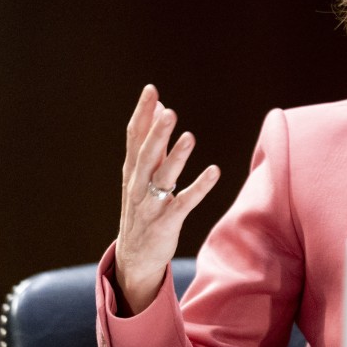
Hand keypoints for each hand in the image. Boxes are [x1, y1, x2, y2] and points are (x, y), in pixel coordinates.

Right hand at [114, 84, 219, 314]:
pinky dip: (199, 187)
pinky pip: (184, 203)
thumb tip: (160, 107)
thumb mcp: (142, 173)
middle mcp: (138, 185)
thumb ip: (152, 141)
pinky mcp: (166, 222)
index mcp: (132, 169)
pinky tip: (214, 171)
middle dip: (157, 133)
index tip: (151, 89)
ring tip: (189, 136)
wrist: (134, 256)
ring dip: (176, 157)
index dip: (142, 113)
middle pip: (146, 155)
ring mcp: (150, 204)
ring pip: (163, 177)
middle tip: (168, 112)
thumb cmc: (141, 206)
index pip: (134, 137)